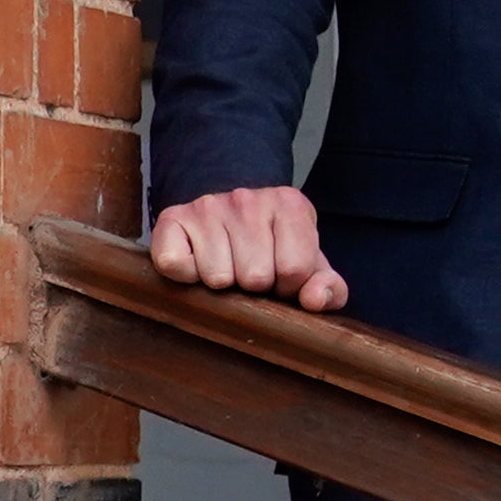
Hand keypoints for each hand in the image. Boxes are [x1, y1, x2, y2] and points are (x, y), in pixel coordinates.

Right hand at [149, 185, 345, 313]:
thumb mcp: (309, 263)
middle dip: (253, 286)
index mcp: (291, 206)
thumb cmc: (273, 246)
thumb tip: (313, 301)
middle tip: (248, 271)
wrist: (228, 208)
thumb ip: (329, 289)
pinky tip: (197, 263)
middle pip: (255, 277)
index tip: (279, 276)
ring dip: (221, 284)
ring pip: (217, 278)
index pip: (295, 269)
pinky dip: (185, 276)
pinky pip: (176, 267)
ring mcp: (207, 206)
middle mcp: (247, 199)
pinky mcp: (171, 218)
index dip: (287, 286)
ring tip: (225, 265)